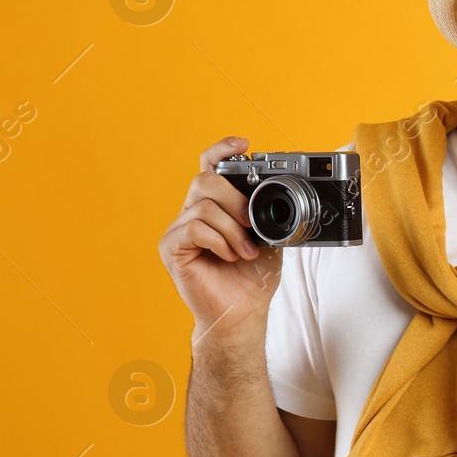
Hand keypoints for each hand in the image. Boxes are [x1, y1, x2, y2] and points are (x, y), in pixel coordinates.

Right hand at [157, 136, 283, 337]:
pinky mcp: (171, 248)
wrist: (242, 312)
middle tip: (252, 223)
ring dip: (232, 229)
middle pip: (204, 180)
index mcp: (216, 205)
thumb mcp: (271, 237)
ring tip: (245, 251)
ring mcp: (180, 229)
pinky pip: (194, 228)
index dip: (222, 149)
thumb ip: (271, 213)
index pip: (210, 166)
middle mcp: (193, 212)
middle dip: (235, 198)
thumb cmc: (252, 276)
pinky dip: (218, 240)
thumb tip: (285, 195)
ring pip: (203, 205)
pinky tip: (229, 255)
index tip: (244, 144)